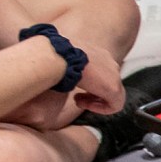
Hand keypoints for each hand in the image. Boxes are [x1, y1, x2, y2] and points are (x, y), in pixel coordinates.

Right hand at [1, 46, 123, 129]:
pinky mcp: (113, 88)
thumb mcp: (57, 55)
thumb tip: (45, 64)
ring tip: (78, 101)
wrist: (56, 53)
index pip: (102, 71)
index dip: (91, 83)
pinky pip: (115, 105)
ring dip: (95, 102)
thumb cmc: (50, 53)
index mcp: (97, 53)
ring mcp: (113, 74)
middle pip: (109, 83)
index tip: (75, 88)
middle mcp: (109, 61)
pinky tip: (81, 103)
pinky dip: (99, 109)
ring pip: (113, 96)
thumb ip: (62, 61)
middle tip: (77, 98)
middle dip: (94, 94)